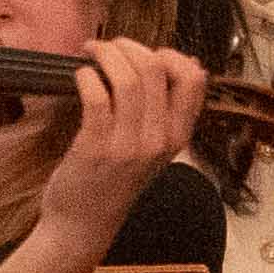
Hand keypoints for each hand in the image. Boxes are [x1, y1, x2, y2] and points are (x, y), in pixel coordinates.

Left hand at [37, 38, 211, 232]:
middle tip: (107, 47)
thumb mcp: (156, 148)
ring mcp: (129, 146)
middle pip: (156, 69)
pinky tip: (80, 76)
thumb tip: (193, 64)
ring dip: (106, 55)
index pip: (193, 79)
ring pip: (128, 79)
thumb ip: (170, 111)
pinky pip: (97, 97)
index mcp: (178, 136)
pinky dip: (87, 77)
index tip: (145, 55)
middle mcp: (159, 140)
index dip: (170, 55)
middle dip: (128, 47)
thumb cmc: (114, 182)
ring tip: (91, 53)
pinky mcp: (96, 148)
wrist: (84, 226)